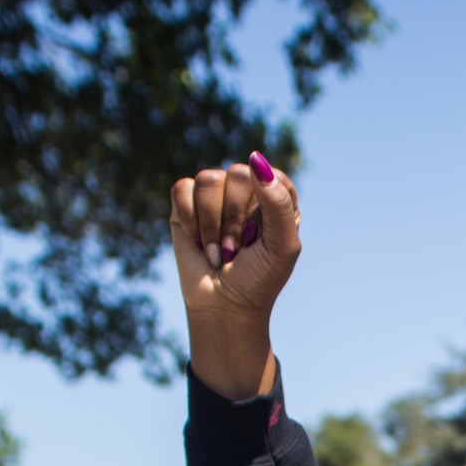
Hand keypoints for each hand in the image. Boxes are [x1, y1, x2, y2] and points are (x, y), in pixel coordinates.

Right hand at [169, 152, 299, 398]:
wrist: (223, 306)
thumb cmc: (259, 278)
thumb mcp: (283, 245)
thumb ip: (278, 203)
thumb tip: (255, 159)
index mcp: (275, 196)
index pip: (270, 174)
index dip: (264, 206)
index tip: (261, 237)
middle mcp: (245, 190)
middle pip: (238, 173)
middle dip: (236, 219)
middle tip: (237, 250)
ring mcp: (214, 195)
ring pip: (209, 180)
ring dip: (213, 224)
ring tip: (219, 250)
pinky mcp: (184, 204)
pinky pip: (183, 189)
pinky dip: (191, 221)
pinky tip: (199, 243)